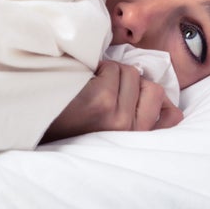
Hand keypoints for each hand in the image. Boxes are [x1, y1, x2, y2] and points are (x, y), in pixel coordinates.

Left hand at [41, 60, 182, 142]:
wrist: (37, 120)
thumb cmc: (75, 121)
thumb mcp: (114, 127)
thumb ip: (143, 115)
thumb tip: (172, 106)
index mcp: (137, 139)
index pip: (173, 115)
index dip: (157, 99)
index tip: (137, 98)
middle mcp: (132, 133)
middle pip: (151, 86)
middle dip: (128, 81)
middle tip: (103, 92)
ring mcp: (118, 118)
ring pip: (130, 72)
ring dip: (110, 73)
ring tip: (90, 88)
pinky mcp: (102, 102)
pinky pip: (112, 68)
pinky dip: (96, 69)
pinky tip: (81, 84)